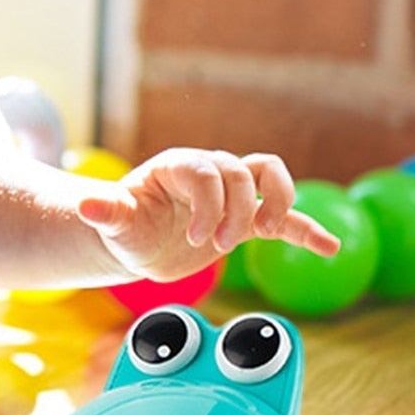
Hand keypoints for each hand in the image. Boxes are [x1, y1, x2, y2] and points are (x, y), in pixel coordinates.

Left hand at [76, 148, 339, 282]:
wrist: (137, 245)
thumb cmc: (125, 228)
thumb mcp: (113, 225)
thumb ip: (107, 215)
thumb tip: (86, 206)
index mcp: (178, 167)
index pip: (207, 173)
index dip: (210, 205)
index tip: (198, 240)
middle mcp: (210, 172)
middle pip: (242, 173)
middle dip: (237, 210)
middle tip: (218, 246)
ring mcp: (231, 194)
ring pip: (271, 175)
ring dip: (278, 201)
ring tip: (266, 230)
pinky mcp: (246, 220)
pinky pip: (285, 217)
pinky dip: (306, 230)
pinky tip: (329, 247)